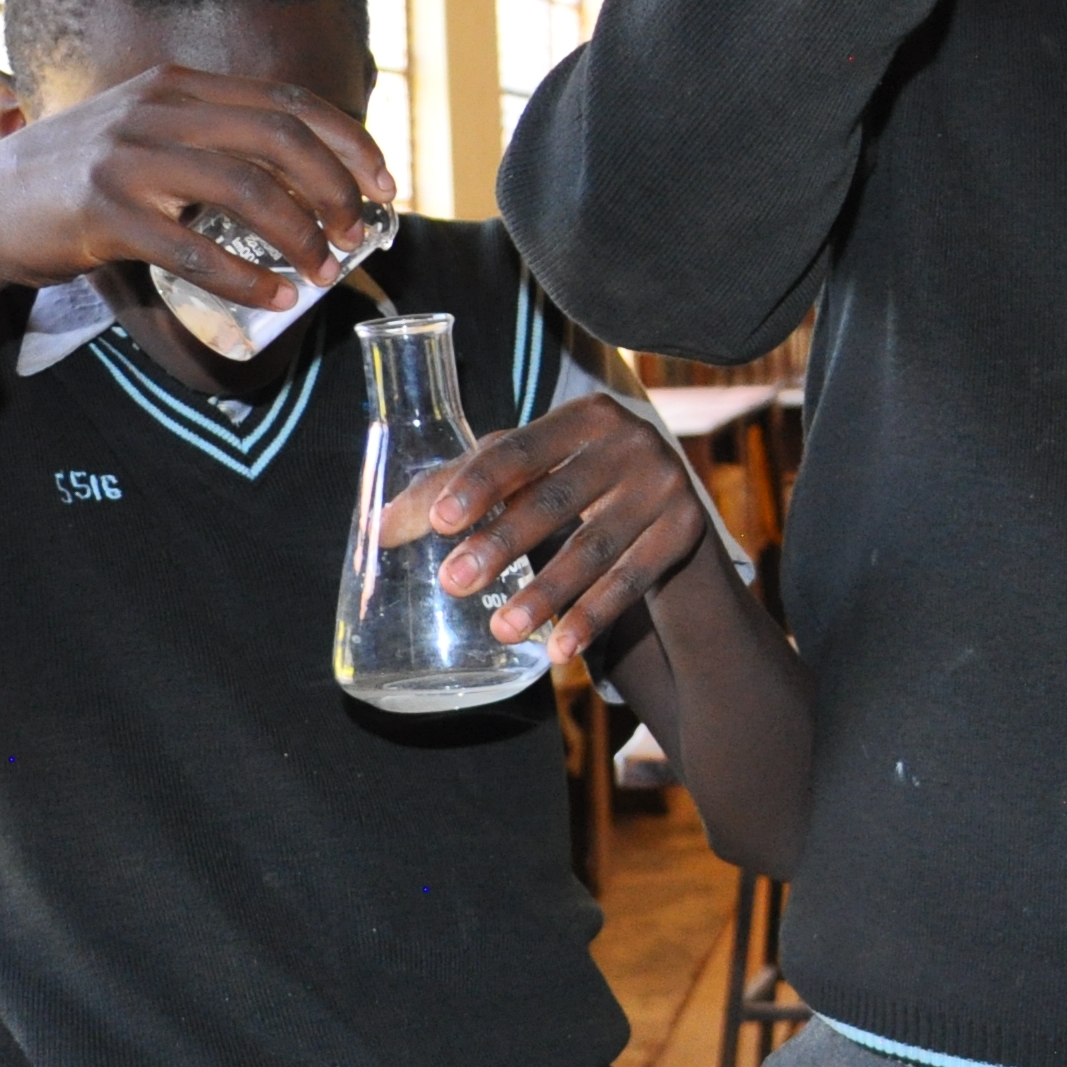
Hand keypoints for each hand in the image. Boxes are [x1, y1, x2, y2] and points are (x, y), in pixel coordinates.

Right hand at [0, 63, 391, 307]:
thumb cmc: (81, 177)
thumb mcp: (149, 134)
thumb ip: (214, 141)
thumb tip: (307, 183)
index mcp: (179, 86)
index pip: (288, 103)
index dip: (349, 143)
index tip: (385, 184)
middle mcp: (158, 110)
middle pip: (280, 140)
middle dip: (336, 190)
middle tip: (358, 234)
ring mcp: (129, 158)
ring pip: (247, 191)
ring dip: (300, 236)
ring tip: (322, 272)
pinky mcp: (104, 212)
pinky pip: (194, 249)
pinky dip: (245, 278)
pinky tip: (273, 298)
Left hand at [421, 392, 714, 665]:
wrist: (670, 505)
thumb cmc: (577, 484)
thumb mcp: (529, 472)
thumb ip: (461, 489)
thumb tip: (382, 529)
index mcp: (584, 416)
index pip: (519, 448)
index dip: (477, 484)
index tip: (438, 524)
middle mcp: (632, 441)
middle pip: (554, 499)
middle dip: (500, 544)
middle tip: (452, 583)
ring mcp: (665, 486)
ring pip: (594, 547)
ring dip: (545, 592)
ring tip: (501, 628)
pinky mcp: (684, 532)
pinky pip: (631, 581)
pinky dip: (592, 617)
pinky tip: (560, 650)